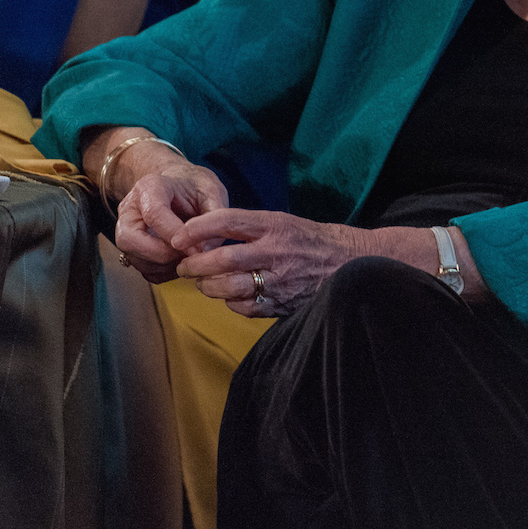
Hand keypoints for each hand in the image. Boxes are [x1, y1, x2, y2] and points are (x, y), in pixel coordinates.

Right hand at [114, 161, 228, 284]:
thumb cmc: (195, 186)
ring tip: (191, 256)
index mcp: (149, 187)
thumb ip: (214, 214)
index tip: (195, 247)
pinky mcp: (133, 250)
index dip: (174, 234)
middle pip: (130, 240)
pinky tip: (183, 260)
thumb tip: (205, 249)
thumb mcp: (211, 189)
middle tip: (190, 255)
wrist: (180, 186)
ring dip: (166, 265)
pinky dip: (166, 272)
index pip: (153, 213)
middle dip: (162, 254)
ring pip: (136, 259)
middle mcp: (130, 210)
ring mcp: (127, 231)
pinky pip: (145, 270)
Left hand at [173, 208, 358, 316]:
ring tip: (202, 283)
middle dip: (195, 264)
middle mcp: (275, 251)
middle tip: (182, 266)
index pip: (227, 221)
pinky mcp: (282, 303)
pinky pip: (245, 307)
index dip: (198, 228)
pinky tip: (229, 296)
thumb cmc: (308, 238)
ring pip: (230, 286)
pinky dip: (230, 302)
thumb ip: (249, 228)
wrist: (349, 260)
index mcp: (274, 224)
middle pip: (224, 258)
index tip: (178, 236)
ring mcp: (279, 280)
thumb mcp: (281, 221)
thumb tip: (206, 235)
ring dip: (208, 286)